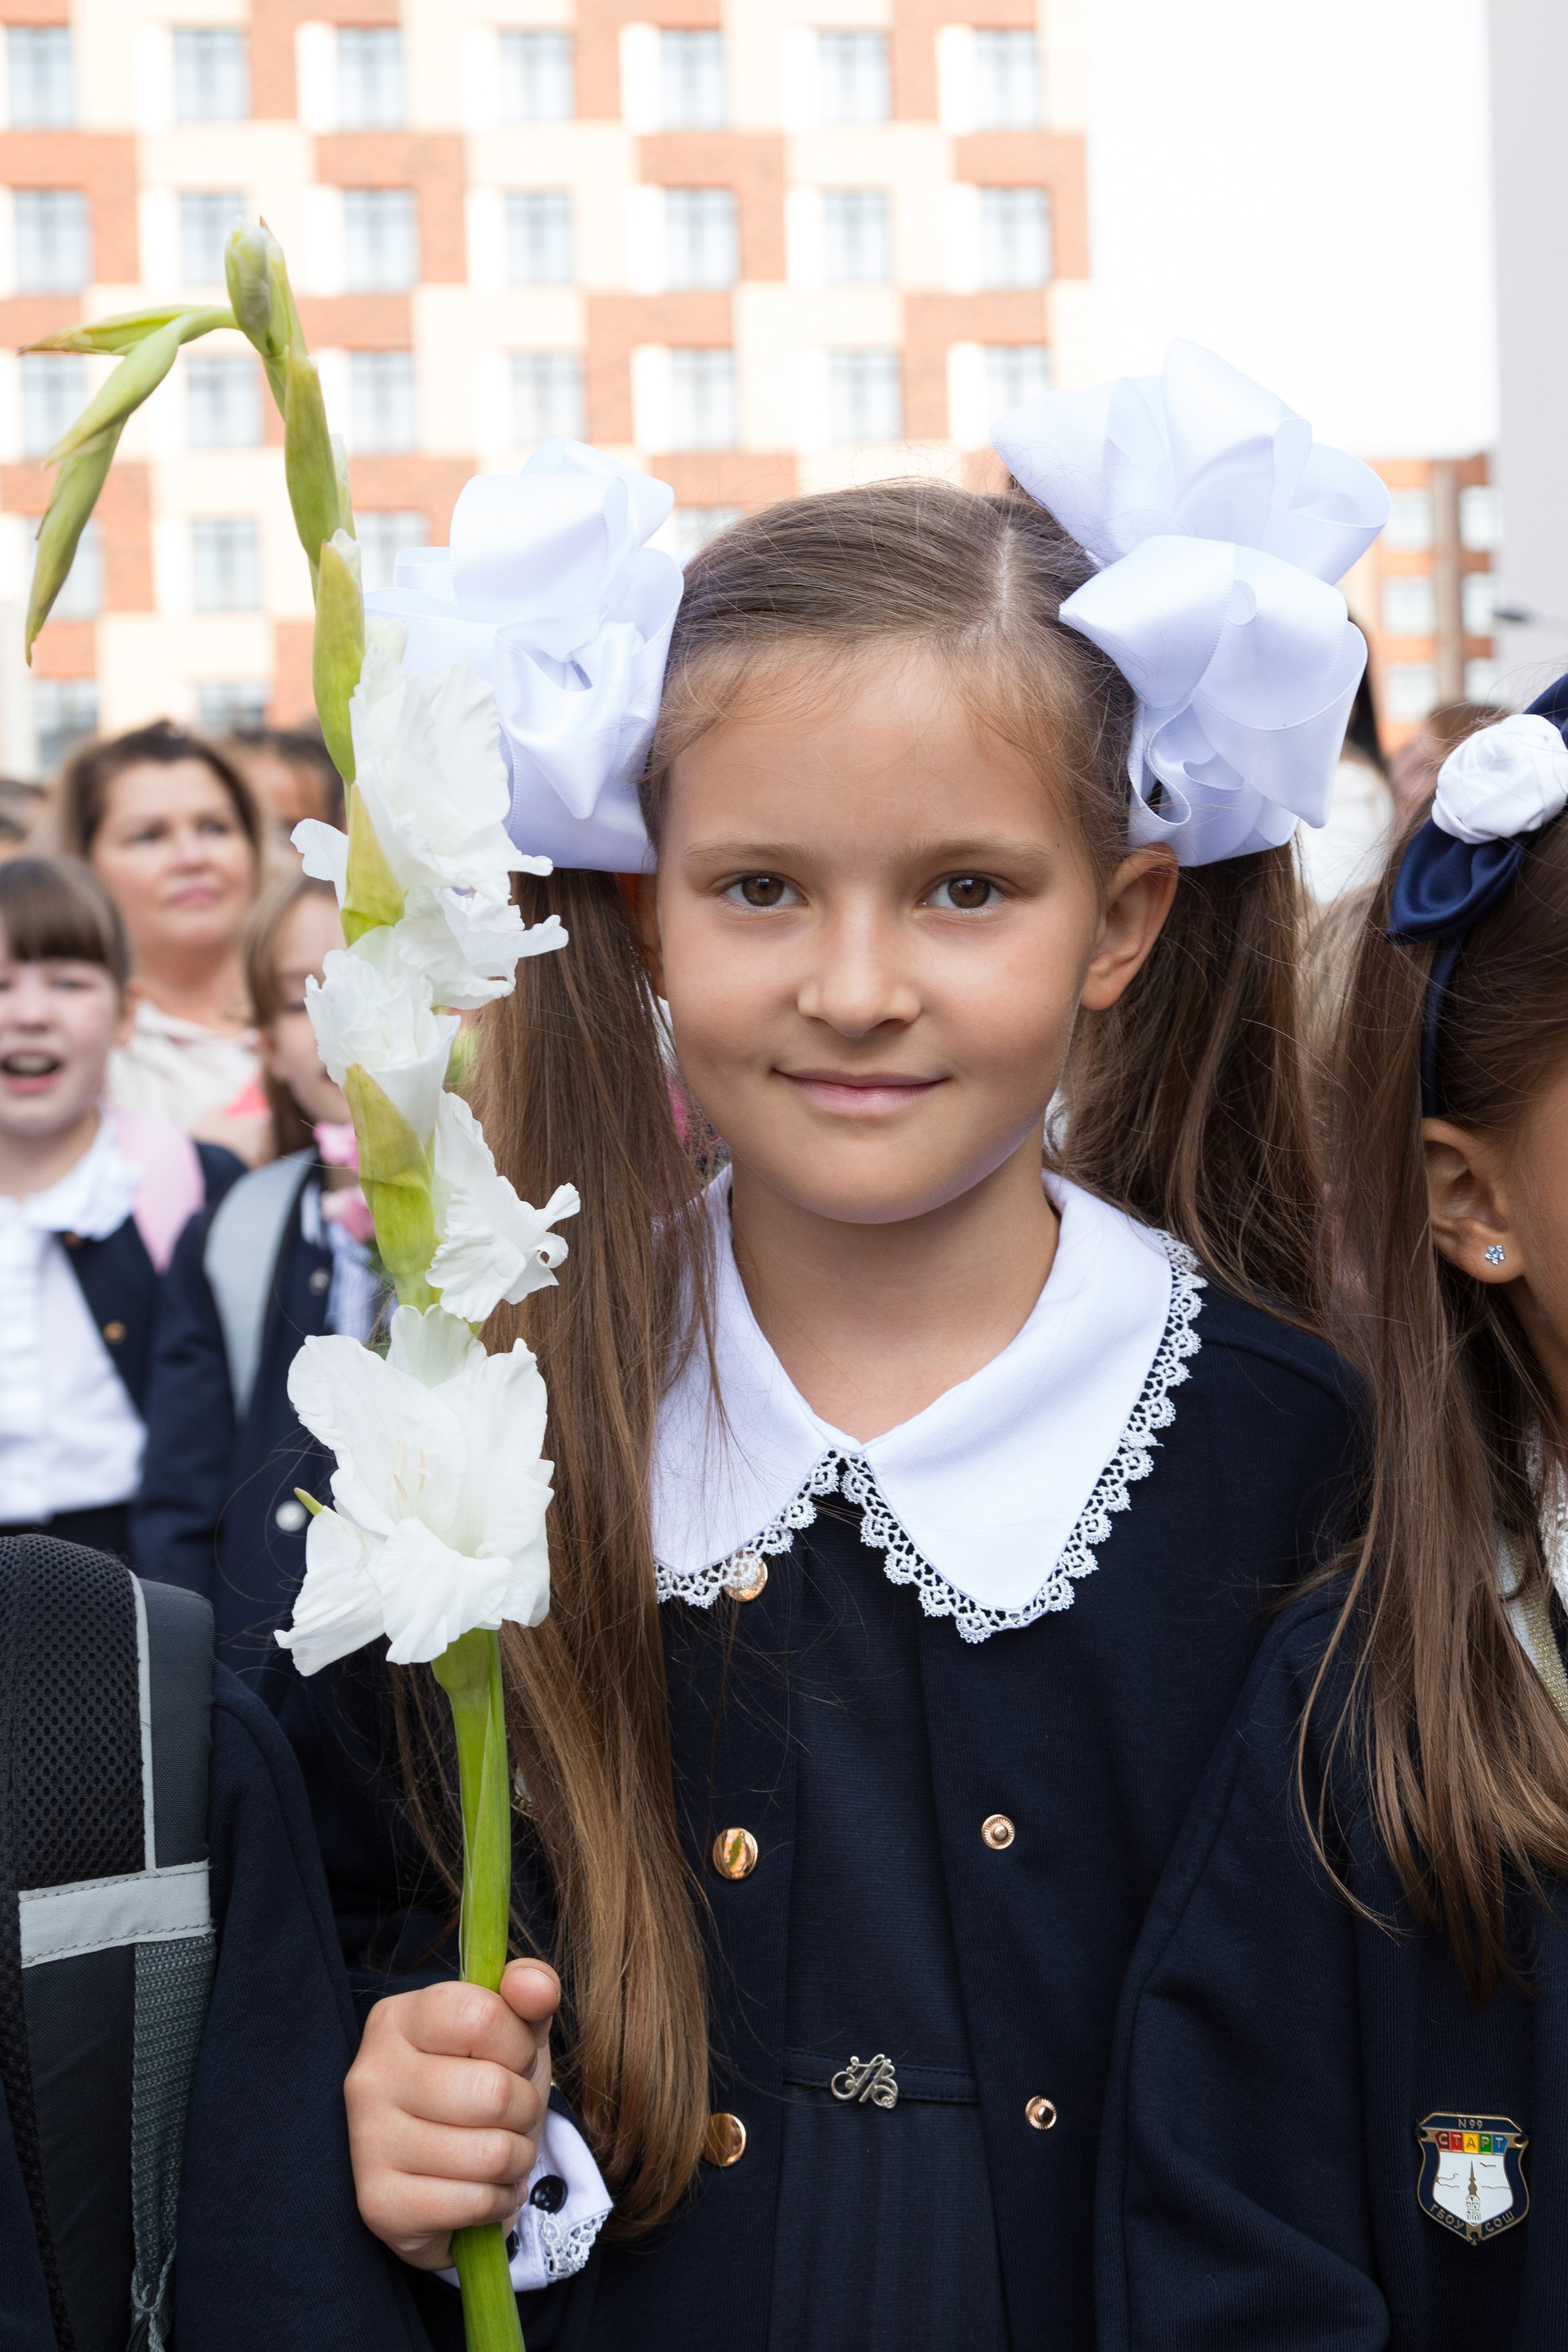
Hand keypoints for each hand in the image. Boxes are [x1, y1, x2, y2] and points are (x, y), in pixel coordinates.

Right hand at [346, 1959, 561, 2270]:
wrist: (445, 2172)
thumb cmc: (481, 2084)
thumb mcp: (512, 2031)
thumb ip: (532, 1990)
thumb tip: (536, 1986)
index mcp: (397, 2018)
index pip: (481, 2016)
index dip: (516, 2044)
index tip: (510, 2058)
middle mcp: (370, 2075)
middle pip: (493, 2092)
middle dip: (524, 2108)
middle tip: (510, 2114)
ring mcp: (368, 2142)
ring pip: (490, 2153)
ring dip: (516, 2158)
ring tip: (498, 2150)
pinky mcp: (380, 2204)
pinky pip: (475, 2202)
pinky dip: (499, 2199)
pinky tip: (482, 2188)